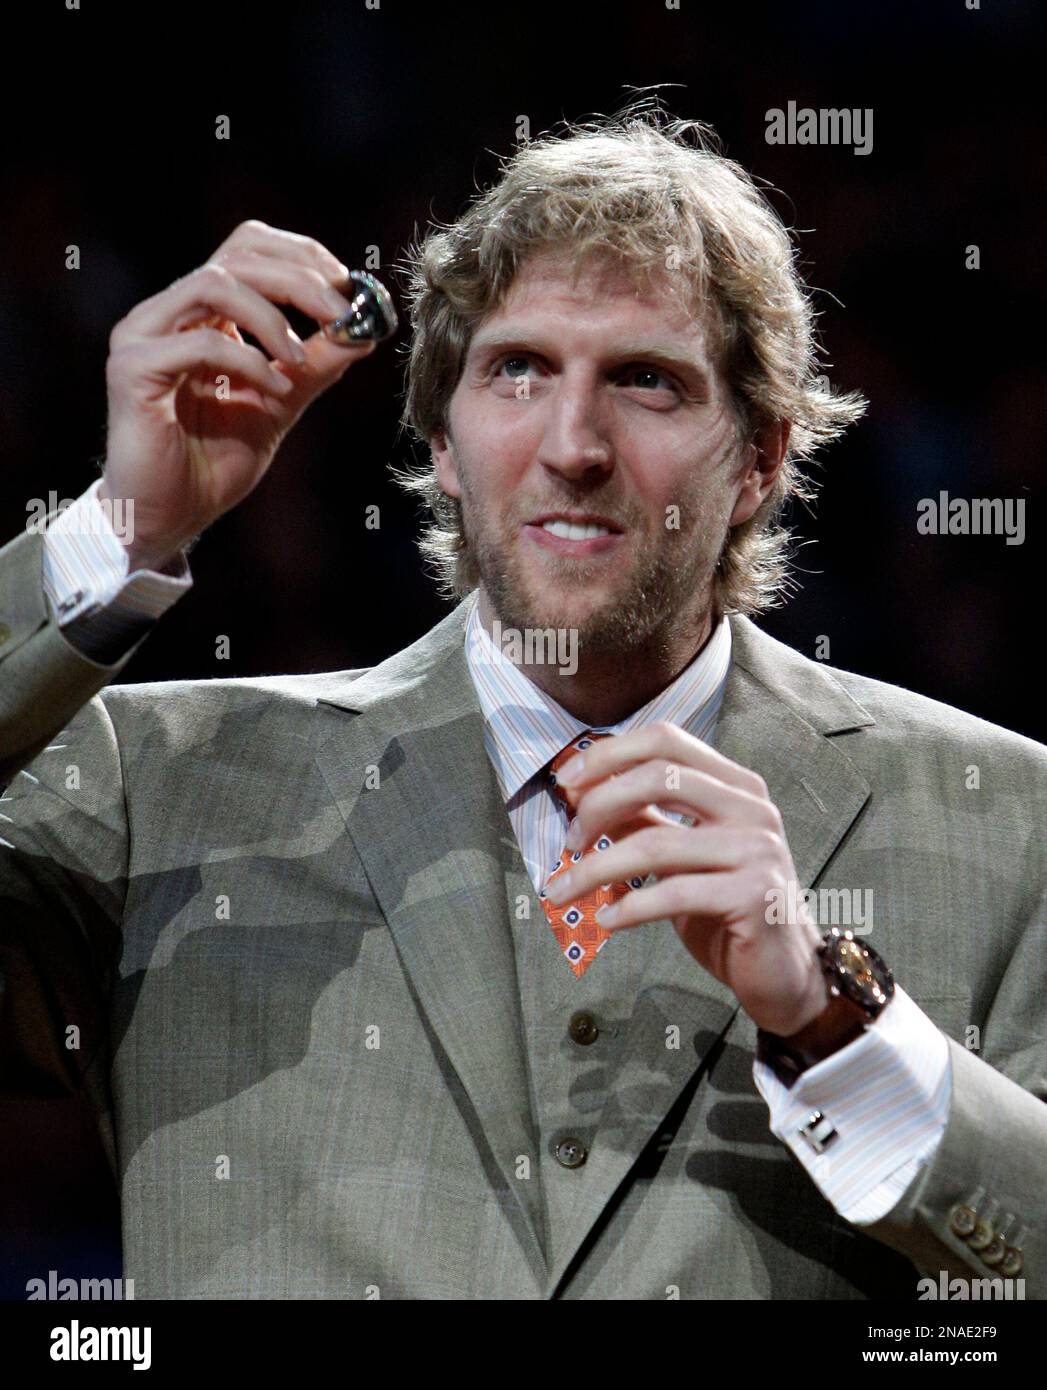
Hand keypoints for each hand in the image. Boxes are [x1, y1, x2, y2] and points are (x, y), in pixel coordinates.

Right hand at [99, 219, 380, 568]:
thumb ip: (314, 365)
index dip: (302, 257)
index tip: (348, 287)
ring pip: (215, 284)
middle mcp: (167, 313)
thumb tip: (364, 330)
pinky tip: (276, 390)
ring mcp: (143, 336)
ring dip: (272, 318)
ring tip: (299, 359)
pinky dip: (249, 361)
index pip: (249, 249)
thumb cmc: (212, 462)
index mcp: (199, 313)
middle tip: (342, 312)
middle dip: (299, 279)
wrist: (168, 517)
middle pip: (237, 256)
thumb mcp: (279, 404)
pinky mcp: (133, 369)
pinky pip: (200, 342)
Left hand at [544, 720, 828, 1035]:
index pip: (665, 742)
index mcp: (735, 785)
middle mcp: (752, 808)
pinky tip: (606, 920)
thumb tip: (582, 794)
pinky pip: (674, 893)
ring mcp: (759, 850)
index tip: (566, 781)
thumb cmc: (725, 908)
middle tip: (568, 842)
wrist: (784, 971)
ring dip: (595, 868)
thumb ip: (642, 819)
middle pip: (658, 778)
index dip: (609, 754)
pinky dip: (630, 907)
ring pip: (656, 843)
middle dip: (598, 806)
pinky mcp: (755, 897)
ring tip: (562, 891)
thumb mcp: (679, 856)